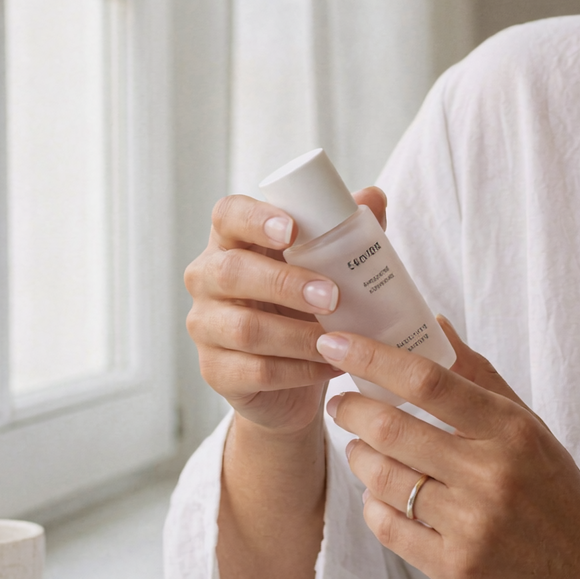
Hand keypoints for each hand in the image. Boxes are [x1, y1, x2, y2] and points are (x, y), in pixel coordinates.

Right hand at [185, 187, 388, 437]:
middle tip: (333, 296)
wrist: (289, 381)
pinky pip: (256, 371)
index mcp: (232, 242)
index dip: (255, 218)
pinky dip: (301, 371)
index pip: (228, 215)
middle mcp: (207, 279)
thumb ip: (344, 231)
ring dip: (298, 335)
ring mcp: (205, 327)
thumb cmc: (302, 308)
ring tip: (339, 340)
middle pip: (231, 272)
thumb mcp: (324, 267)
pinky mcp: (215, 371)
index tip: (292, 229)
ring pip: (245, 329)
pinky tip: (331, 366)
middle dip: (285, 283)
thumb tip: (374, 197)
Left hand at [321, 322, 579, 578]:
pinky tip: (379, 496)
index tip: (336, 342)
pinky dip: (373, 506)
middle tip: (342, 402)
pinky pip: (388, 528)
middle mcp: (491, 474)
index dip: (373, 357)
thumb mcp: (534, 435)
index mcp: (513, 431)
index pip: (429, 381)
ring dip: (358, 457)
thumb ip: (482, 380)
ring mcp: (471, 525)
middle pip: (392, 428)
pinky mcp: (455, 569)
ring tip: (359, 447)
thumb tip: (436, 324)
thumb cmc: (565, 505)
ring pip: (382, 479)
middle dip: (351, 409)